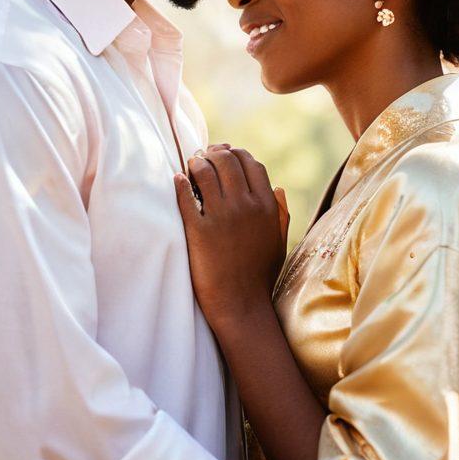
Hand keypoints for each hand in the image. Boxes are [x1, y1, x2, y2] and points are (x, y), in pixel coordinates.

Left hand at [175, 144, 288, 331]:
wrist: (241, 306)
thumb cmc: (259, 276)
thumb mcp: (278, 242)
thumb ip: (281, 213)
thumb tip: (278, 188)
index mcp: (266, 206)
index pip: (251, 162)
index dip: (236, 153)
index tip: (224, 154)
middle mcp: (246, 206)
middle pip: (228, 160)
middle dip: (214, 153)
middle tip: (203, 156)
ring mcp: (222, 217)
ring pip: (206, 171)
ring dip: (197, 163)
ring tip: (191, 167)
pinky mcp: (199, 230)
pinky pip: (186, 195)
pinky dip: (180, 182)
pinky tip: (177, 180)